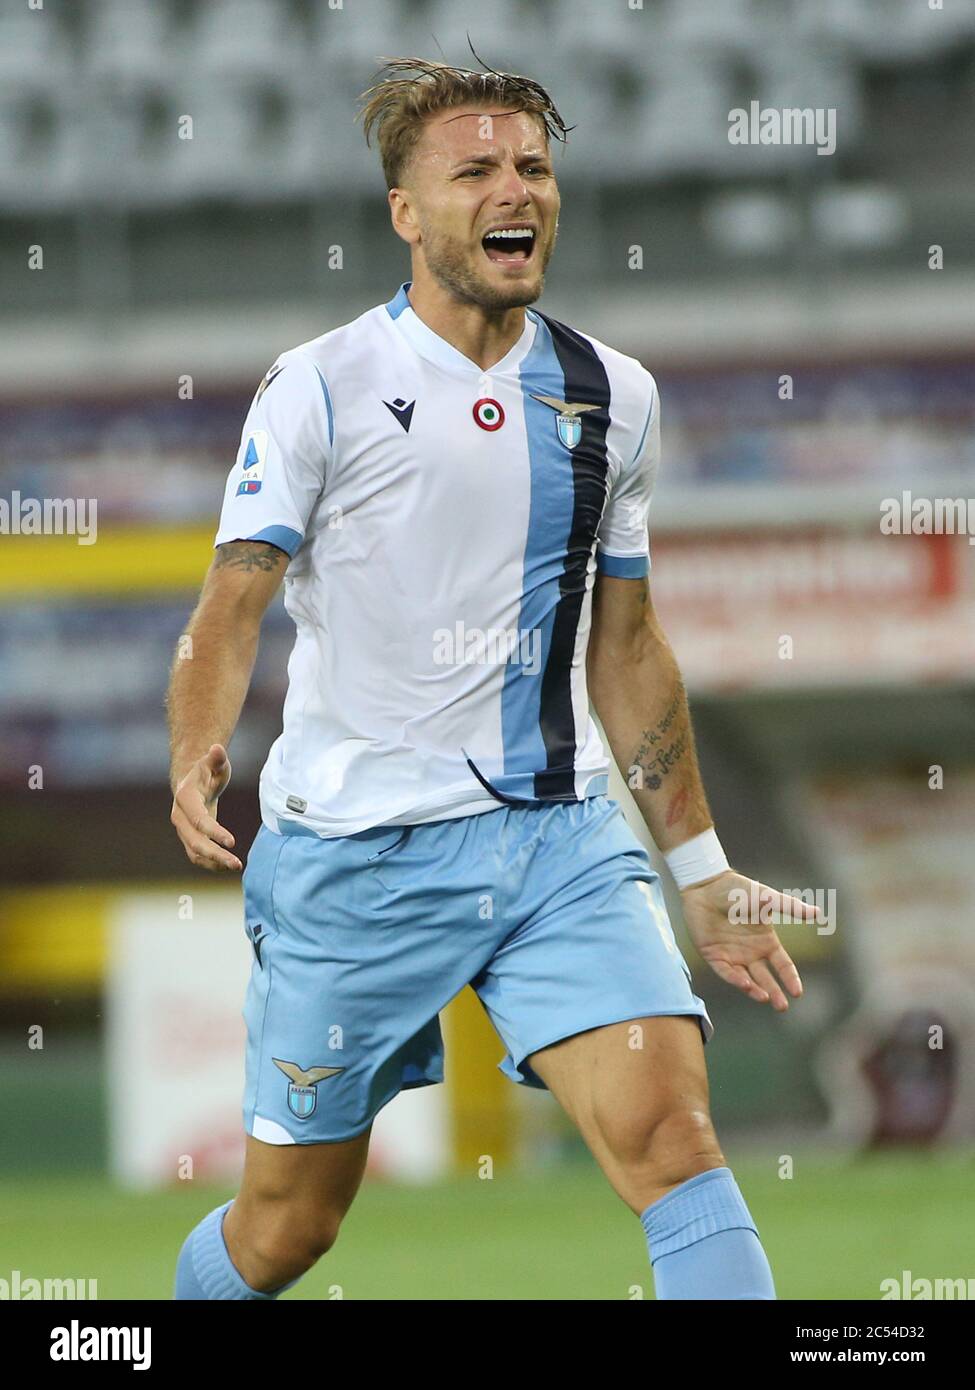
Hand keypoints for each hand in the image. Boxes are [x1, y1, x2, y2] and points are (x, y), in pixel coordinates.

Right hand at [170, 743, 241, 871]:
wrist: (192, 780)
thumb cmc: (207, 770)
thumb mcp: (214, 761)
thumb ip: (217, 757)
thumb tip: (217, 748)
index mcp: (185, 797)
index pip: (198, 819)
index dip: (214, 831)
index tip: (232, 842)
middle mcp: (179, 816)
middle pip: (195, 841)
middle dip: (215, 854)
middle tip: (237, 863)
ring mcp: (182, 829)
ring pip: (195, 852)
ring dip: (214, 862)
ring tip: (236, 867)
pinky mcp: (189, 837)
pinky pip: (197, 855)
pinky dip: (211, 863)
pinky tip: (228, 866)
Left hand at [678, 869, 818, 1010]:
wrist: (707, 884)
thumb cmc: (738, 890)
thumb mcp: (767, 898)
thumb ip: (790, 908)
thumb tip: (818, 913)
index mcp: (766, 941)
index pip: (782, 965)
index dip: (790, 978)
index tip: (798, 992)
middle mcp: (750, 952)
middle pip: (766, 978)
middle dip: (775, 993)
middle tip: (783, 1006)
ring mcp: (732, 955)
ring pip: (746, 979)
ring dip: (755, 990)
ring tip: (765, 998)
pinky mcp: (713, 955)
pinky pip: (725, 972)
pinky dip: (735, 979)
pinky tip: (745, 983)